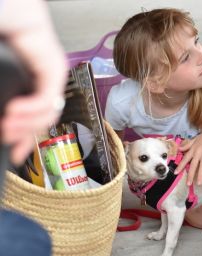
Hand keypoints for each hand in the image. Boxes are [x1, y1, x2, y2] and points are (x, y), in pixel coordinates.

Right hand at [0, 0, 67, 164]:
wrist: (7, 11)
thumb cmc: (1, 37)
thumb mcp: (0, 79)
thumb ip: (0, 95)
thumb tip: (0, 116)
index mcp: (29, 85)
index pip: (32, 119)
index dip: (24, 138)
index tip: (14, 153)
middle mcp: (43, 83)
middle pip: (42, 120)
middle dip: (24, 135)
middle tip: (6, 140)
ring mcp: (51, 76)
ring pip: (47, 113)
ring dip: (27, 125)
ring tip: (7, 127)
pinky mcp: (53, 69)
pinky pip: (47, 98)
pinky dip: (32, 109)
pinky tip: (14, 111)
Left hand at [175, 124, 201, 185]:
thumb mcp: (195, 139)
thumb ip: (187, 145)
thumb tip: (179, 148)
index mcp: (193, 149)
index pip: (185, 159)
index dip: (180, 166)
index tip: (176, 173)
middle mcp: (198, 153)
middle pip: (193, 166)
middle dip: (190, 175)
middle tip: (188, 184)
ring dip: (200, 176)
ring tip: (198, 183)